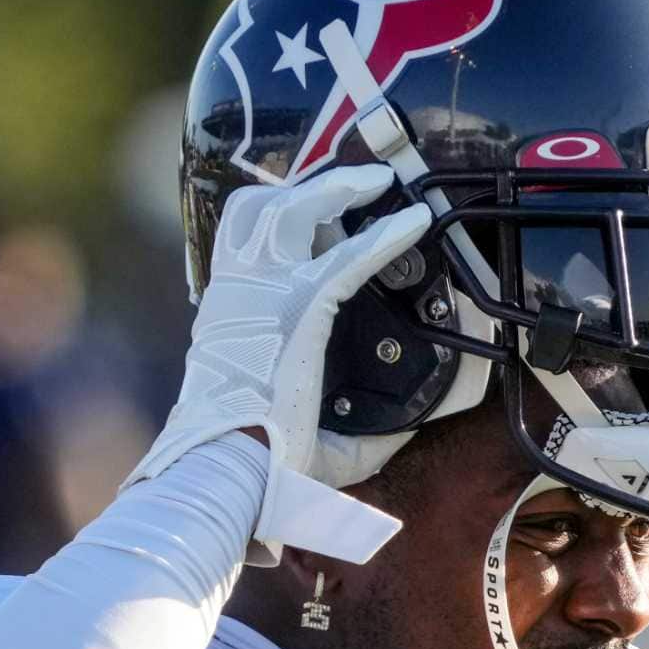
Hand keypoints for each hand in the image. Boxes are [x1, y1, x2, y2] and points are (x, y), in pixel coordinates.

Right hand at [124, 165, 429, 559]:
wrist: (230, 467)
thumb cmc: (259, 466)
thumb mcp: (312, 444)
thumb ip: (360, 436)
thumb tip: (408, 435)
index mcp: (232, 317)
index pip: (247, 245)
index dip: (281, 218)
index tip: (321, 217)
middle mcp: (242, 294)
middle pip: (263, 209)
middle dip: (310, 188)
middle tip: (357, 184)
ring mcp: (266, 292)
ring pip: (295, 209)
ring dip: (340, 188)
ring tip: (380, 181)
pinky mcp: (300, 304)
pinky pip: (350, 255)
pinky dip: (387, 234)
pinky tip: (417, 221)